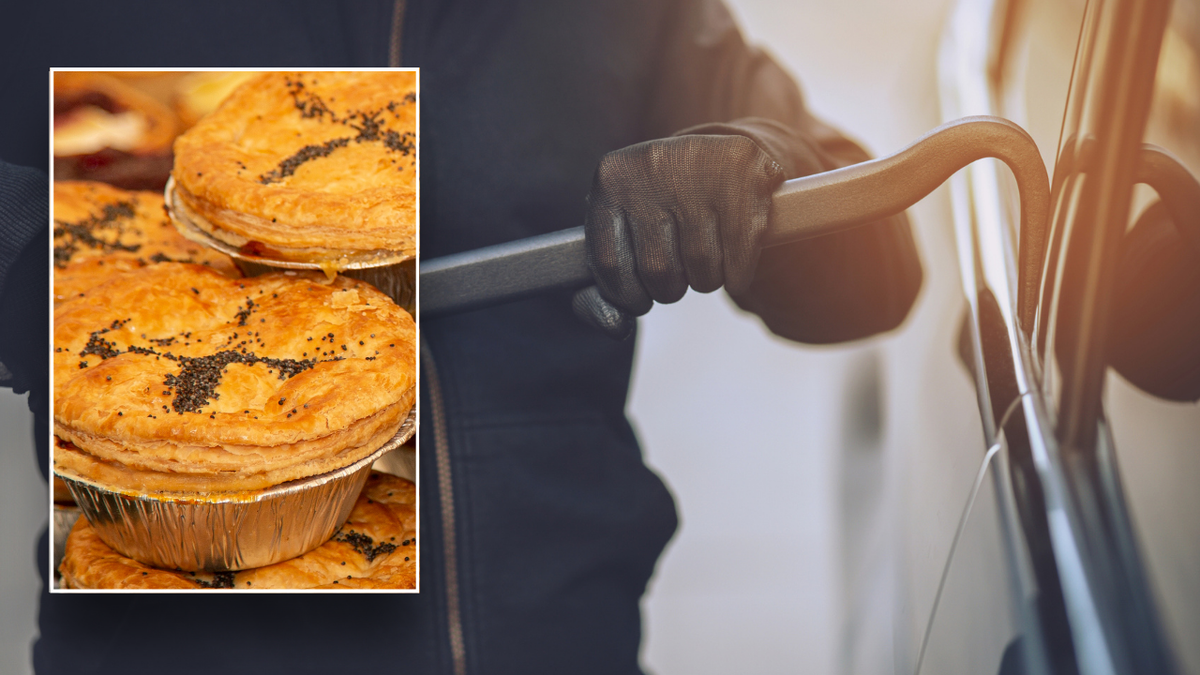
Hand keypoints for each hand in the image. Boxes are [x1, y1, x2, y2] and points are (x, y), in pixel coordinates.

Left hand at [574, 133, 785, 338]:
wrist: (717, 158)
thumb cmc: (659, 208)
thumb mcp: (619, 235)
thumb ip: (601, 290)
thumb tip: (615, 326)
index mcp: (611, 180)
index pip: (609, 265)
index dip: (628, 295)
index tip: (640, 296)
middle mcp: (651, 167)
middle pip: (658, 270)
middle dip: (669, 287)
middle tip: (677, 272)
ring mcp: (701, 171)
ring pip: (702, 268)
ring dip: (705, 280)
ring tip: (703, 259)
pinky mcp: (745, 179)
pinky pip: (739, 259)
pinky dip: (737, 275)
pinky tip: (732, 261)